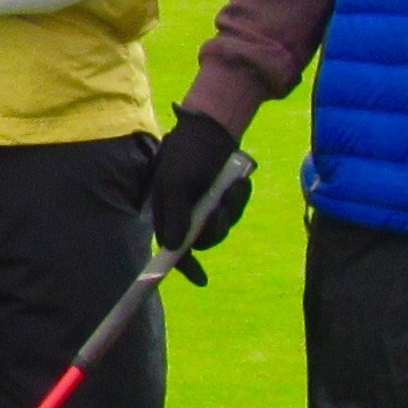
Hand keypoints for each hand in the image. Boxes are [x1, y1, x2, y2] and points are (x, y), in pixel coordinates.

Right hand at [148, 107, 248, 283]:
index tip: (202, 280)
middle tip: (220, 210)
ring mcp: (206, 205)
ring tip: (233, 186)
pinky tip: (239, 181)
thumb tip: (175, 247)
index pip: (172, 248)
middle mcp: (186, 213)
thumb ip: (177, 217)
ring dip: (231, 209)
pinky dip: (239, 198)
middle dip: (216, 228)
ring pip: (223, 225)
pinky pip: (235, 209)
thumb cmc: (187, 154)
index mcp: (167, 212)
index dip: (185, 266)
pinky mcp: (223, 196)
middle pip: (204, 240)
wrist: (211, 127)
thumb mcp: (176, 184)